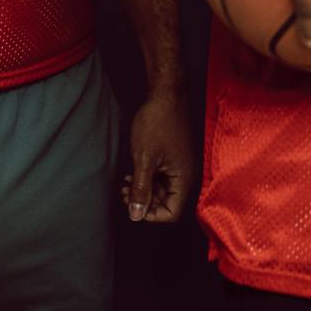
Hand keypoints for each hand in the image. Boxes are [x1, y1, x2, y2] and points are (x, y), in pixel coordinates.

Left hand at [122, 91, 194, 222]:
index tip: (133, 203)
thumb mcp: (144, 160)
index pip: (171, 213)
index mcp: (184, 178)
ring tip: (126, 183)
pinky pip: (162, 178)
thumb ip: (141, 190)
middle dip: (144, 202)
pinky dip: (147, 179)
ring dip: (144, 191)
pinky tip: (133, 173)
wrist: (166, 94)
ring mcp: (180, 166)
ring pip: (162, 191)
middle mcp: (185, 175)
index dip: (150, 214)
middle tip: (125, 192)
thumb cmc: (157, 123)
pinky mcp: (173, 158)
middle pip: (166, 203)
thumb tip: (136, 215)